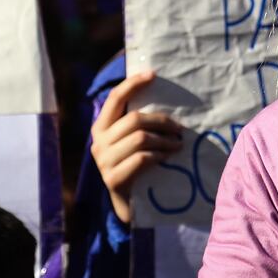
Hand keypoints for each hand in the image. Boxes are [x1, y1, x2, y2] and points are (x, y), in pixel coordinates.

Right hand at [90, 69, 184, 225]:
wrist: (126, 203)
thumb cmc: (133, 166)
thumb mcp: (129, 142)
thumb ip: (135, 124)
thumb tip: (163, 97)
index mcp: (100, 128)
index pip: (114, 98)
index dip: (133, 83)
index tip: (153, 74)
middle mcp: (98, 142)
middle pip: (134, 119)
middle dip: (162, 121)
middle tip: (180, 128)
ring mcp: (103, 162)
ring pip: (140, 138)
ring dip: (165, 139)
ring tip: (178, 143)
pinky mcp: (114, 179)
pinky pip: (142, 159)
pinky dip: (159, 155)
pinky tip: (168, 156)